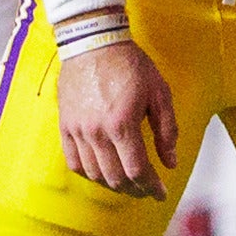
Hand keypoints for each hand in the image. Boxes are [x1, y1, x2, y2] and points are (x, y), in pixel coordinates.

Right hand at [58, 37, 178, 198]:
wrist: (93, 42)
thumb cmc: (130, 64)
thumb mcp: (159, 94)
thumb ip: (167, 131)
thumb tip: (170, 163)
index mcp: (122, 124)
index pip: (137, 170)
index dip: (151, 187)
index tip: (160, 193)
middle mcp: (97, 132)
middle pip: (116, 178)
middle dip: (135, 189)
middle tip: (147, 189)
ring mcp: (78, 130)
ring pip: (95, 174)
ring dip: (113, 184)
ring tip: (127, 182)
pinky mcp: (65, 126)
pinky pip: (74, 162)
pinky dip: (89, 174)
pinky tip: (102, 172)